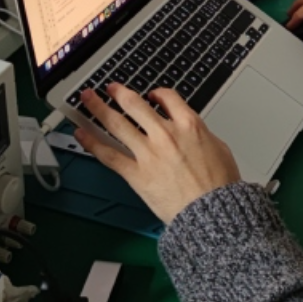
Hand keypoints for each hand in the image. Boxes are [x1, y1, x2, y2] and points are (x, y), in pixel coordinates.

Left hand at [73, 83, 241, 223]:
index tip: (150, 95)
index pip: (167, 98)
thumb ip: (201, 136)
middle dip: (119, 93)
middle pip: (135, 105)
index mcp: (189, 125)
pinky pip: (109, 155)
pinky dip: (92, 142)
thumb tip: (192, 133)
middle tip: (110, 88)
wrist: (213, 212)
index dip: (156, 93)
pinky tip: (82, 134)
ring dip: (99, 108)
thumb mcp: (220, 149)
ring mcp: (148, 153)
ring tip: (88, 99)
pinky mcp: (136, 174)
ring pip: (117, 124)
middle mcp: (165, 134)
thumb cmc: (220, 187)